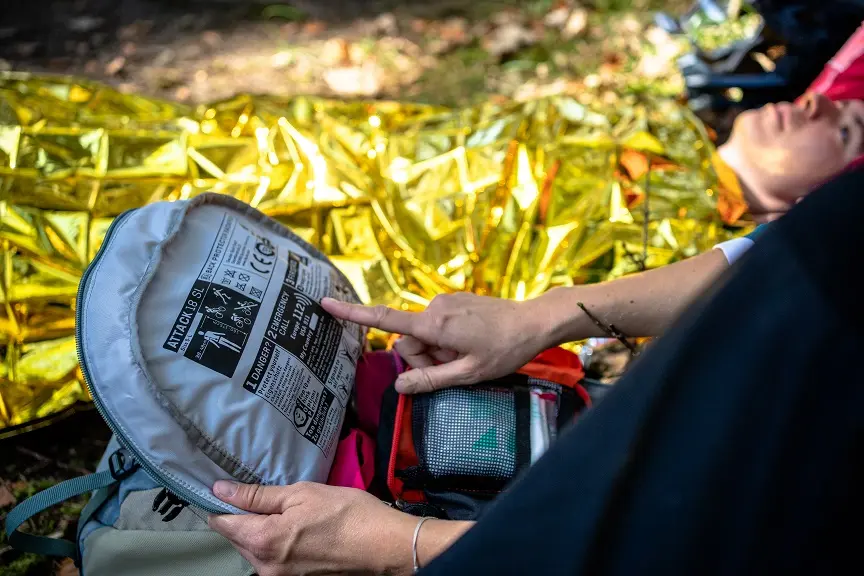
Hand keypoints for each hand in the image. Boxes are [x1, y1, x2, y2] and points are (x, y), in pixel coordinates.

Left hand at [208, 481, 416, 575]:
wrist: (382, 545)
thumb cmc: (345, 512)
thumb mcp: (300, 494)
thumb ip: (257, 495)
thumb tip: (221, 489)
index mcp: (263, 540)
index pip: (223, 524)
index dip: (221, 504)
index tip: (227, 488)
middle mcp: (264, 566)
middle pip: (237, 539)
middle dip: (243, 518)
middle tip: (264, 496)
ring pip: (254, 551)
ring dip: (260, 531)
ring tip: (283, 511)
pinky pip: (271, 560)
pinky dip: (275, 543)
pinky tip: (295, 529)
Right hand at [321, 292, 555, 392]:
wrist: (533, 322)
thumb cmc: (504, 350)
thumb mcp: (468, 374)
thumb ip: (430, 380)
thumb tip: (399, 386)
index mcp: (434, 324)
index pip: (385, 320)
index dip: (352, 314)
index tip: (325, 303)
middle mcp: (434, 308)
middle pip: (407, 341)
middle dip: (424, 357)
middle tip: (455, 365)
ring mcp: (443, 302)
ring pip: (422, 335)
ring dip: (437, 350)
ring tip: (466, 354)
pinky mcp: (452, 301)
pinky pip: (435, 325)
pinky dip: (445, 339)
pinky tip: (470, 343)